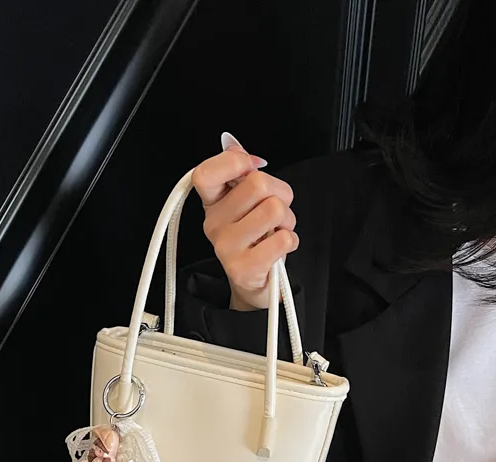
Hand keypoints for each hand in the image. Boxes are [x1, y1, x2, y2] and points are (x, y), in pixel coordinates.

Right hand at [192, 136, 298, 310]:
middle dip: (280, 194)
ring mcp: (225, 248)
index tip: (253, 167)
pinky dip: (291, 240)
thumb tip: (233, 144)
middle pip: (257, 184)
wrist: (256, 282)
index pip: (205, 173)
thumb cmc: (256, 238)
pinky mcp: (242, 268)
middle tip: (276, 212)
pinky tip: (279, 247)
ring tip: (277, 231)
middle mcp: (213, 224)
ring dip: (288, 219)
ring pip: (274, 209)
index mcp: (212, 203)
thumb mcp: (247, 203)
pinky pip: (282, 239)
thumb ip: (241, 172)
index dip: (235, 162)